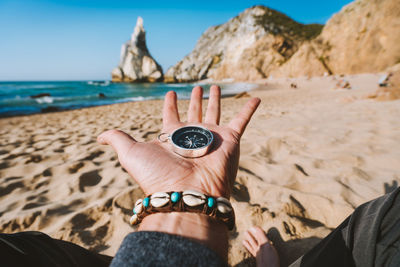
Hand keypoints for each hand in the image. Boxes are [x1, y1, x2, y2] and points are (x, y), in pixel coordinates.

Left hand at [97, 85, 259, 197]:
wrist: (187, 194)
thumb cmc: (158, 175)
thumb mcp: (131, 153)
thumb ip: (117, 140)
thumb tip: (98, 137)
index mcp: (171, 137)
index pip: (170, 116)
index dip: (169, 104)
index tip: (169, 93)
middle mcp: (192, 136)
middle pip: (193, 113)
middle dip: (194, 100)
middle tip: (196, 87)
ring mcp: (212, 137)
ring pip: (215, 112)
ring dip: (216, 100)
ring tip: (214, 86)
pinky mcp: (230, 139)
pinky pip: (243, 120)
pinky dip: (250, 109)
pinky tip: (256, 98)